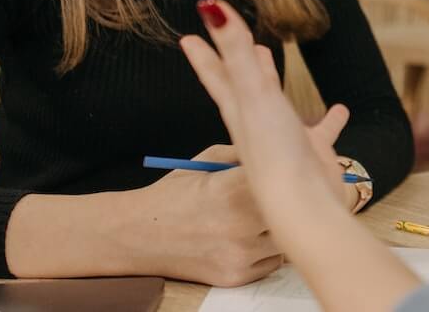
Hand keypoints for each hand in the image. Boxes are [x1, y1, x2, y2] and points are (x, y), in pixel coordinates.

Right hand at [131, 144, 282, 286]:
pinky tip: (246, 238)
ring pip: (283, 239)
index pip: (281, 178)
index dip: (283, 174)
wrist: (140, 235)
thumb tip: (276, 151)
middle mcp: (239, 225)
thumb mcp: (205, 161)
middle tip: (274, 195)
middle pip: (289, 211)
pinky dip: (265, 251)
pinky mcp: (236, 276)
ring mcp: (239, 255)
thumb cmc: (173, 195)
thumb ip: (243, 154)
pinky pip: (271, 262)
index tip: (281, 170)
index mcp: (232, 190)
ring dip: (276, 228)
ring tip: (255, 218)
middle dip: (284, 202)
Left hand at [181, 0, 353, 238]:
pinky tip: (341, 110)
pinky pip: (322, 130)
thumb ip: (234, 49)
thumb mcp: (252, 91)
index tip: (187, 38)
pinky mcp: (312, 152)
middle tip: (231, 40)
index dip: (203, 54)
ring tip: (270, 59)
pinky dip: (330, 119)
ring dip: (272, 81)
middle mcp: (257, 123)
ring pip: (276, 103)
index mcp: (239, 109)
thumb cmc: (272, 151)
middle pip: (242, 84)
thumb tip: (210, 5)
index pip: (216, 74)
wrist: (302, 205)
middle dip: (235, 62)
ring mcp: (284, 138)